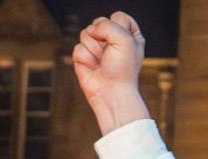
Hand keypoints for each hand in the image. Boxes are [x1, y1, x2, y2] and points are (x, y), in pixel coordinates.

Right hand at [72, 11, 151, 134]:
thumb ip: (109, 25)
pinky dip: (85, 58)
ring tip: (103, 61)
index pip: (119, 16)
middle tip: (110, 53)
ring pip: (86, 33)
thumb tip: (92, 30)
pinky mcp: (84, 56)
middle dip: (103, 37)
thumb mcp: (125, 40)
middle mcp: (113, 40)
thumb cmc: (123, 70)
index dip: (117, 26)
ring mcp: (98, 47)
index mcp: (129, 35)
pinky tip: (94, 67)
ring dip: (94, 49)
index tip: (123, 42)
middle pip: (99, 22)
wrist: (111, 92)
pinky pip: (78, 47)